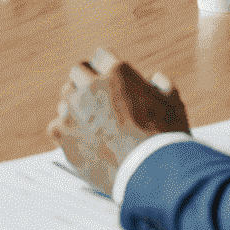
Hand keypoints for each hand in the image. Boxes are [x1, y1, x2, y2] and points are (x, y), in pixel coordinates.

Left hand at [47, 47, 189, 195]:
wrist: (152, 173)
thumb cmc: (166, 138)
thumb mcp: (173, 103)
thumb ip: (161, 85)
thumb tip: (154, 79)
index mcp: (117, 73)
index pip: (100, 56)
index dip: (105, 67)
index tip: (106, 77)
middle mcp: (91, 86)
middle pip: (78, 72)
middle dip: (86, 82)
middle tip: (95, 98)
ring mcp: (75, 111)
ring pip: (65, 98)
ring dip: (75, 106)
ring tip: (89, 123)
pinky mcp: (64, 136)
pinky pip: (56, 126)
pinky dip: (66, 132)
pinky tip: (78, 140)